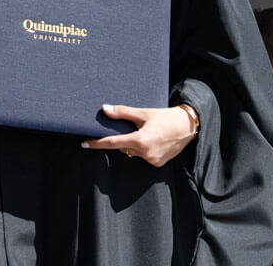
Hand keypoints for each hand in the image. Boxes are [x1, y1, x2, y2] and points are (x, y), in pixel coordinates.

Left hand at [81, 104, 196, 166]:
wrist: (188, 126)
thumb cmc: (165, 117)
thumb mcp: (143, 113)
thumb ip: (122, 113)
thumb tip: (104, 109)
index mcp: (140, 140)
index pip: (112, 143)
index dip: (97, 143)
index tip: (84, 144)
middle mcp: (145, 153)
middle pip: (124, 147)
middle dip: (124, 139)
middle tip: (133, 128)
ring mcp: (152, 160)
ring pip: (134, 152)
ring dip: (135, 144)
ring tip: (148, 132)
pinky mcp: (158, 164)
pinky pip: (144, 157)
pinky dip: (144, 149)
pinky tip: (154, 140)